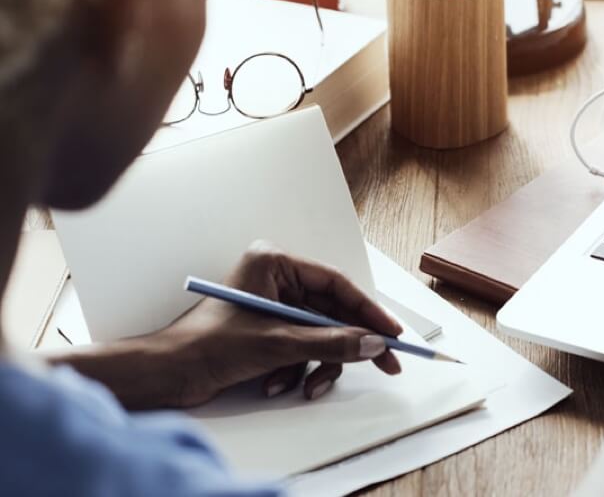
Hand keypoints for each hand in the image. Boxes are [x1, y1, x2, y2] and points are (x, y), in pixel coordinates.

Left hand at [151, 242, 402, 406]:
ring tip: (307, 386)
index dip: (368, 310)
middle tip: (385, 363)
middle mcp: (275, 281)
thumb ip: (331, 342)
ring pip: (320, 335)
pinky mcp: (267, 332)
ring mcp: (272, 307)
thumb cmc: (206, 346)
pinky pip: (302, 349)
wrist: (166, 375)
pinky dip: (296, 370)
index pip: (336, 284)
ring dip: (316, 364)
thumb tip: (372, 344)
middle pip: (332, 312)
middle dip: (349, 344)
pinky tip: (276, 384)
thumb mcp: (278, 344)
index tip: (391, 332)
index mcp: (274, 264)